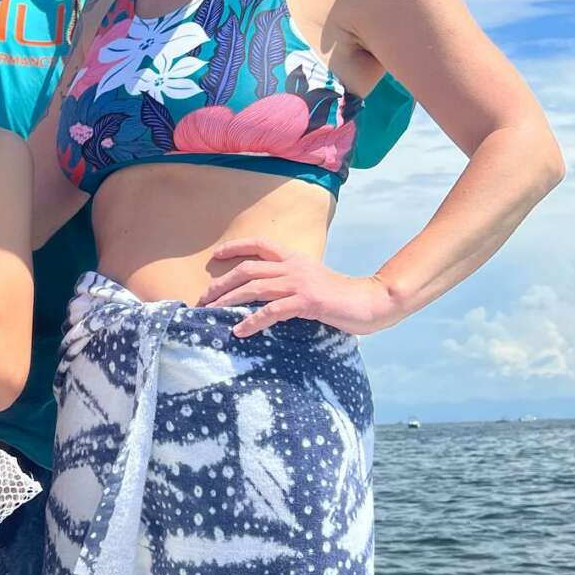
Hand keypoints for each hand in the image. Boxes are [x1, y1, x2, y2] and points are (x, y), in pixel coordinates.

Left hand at [198, 237, 400, 336]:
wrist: (372, 301)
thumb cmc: (340, 297)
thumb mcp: (311, 282)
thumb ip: (290, 283)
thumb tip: (265, 294)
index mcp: (295, 258)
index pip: (260, 244)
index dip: (236, 247)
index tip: (216, 256)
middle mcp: (293, 266)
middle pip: (248, 268)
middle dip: (221, 283)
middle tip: (202, 298)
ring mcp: (300, 282)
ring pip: (254, 287)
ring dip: (228, 300)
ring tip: (210, 312)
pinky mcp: (307, 301)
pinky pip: (272, 311)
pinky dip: (253, 321)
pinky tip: (239, 330)